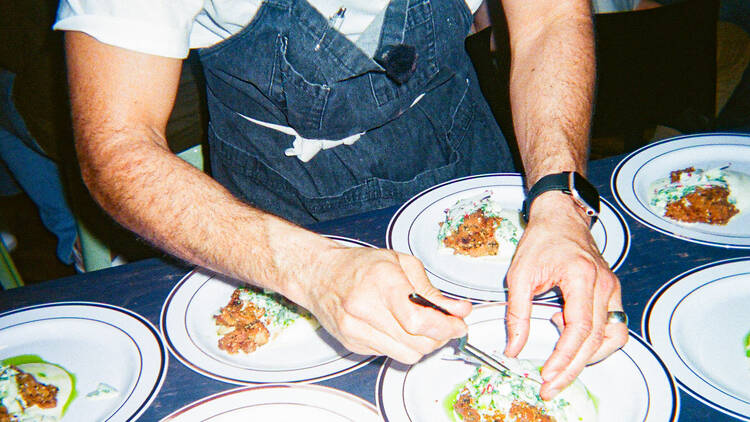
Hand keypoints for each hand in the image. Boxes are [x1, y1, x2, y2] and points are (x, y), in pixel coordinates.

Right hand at [299, 246, 471, 363]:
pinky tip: (398, 328)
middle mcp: (365, 308)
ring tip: (424, 328)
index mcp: (381, 281)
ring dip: (423, 345)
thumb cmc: (359, 266)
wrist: (319, 275)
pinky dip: (402, 345)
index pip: (419, 319)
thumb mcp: (401, 263)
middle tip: (446, 325)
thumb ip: (432, 290)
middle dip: (439, 336)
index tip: (459, 324)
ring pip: (407, 355)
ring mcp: (355, 330)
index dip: (445, 327)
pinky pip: (390, 355)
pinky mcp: (352, 344)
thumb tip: (460, 310)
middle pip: (417, 342)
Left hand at [504, 191, 627, 399]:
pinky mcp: (611, 293)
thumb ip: (517, 314)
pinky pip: (613, 327)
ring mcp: (612, 289)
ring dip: (589, 358)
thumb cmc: (542, 239)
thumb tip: (513, 348)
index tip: (547, 373)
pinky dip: (596, 341)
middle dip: (573, 368)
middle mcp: (604, 285)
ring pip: (613, 337)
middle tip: (551, 386)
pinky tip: (569, 335)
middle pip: (597, 340)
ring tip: (561, 363)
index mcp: (582, 277)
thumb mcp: (519, 275)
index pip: (580, 328)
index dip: (565, 356)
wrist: (560, 217)